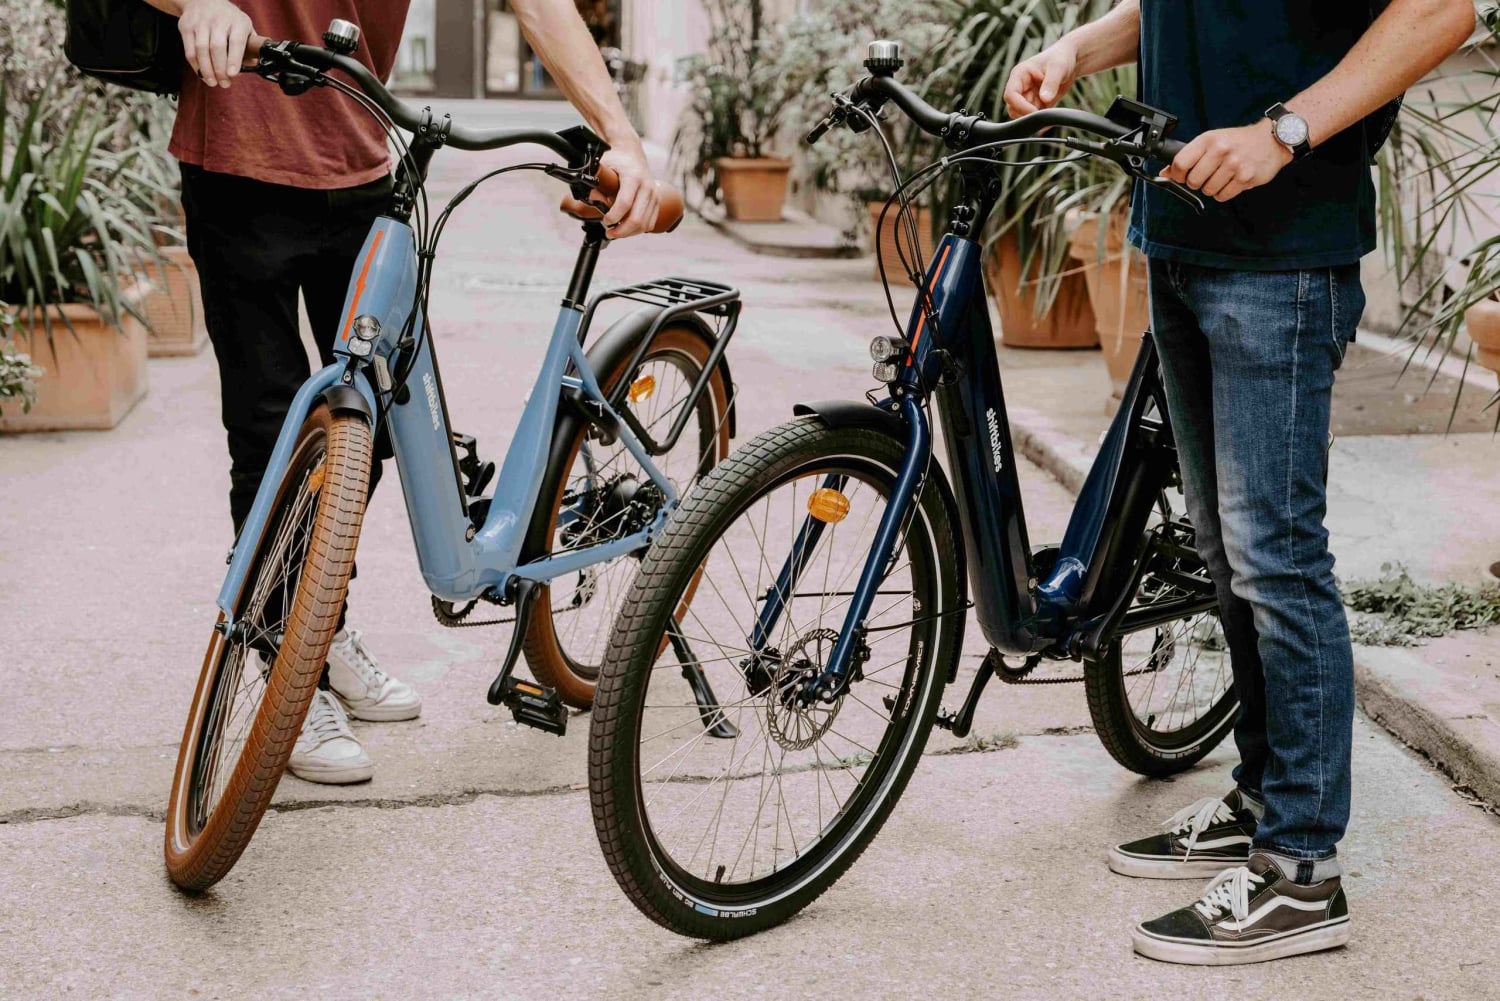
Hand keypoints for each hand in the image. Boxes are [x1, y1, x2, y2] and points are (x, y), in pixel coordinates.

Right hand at [178, 0, 254, 88]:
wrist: (203, 0)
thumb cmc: (229, 19)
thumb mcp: (244, 27)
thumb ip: (250, 46)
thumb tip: (253, 66)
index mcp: (237, 21)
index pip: (236, 41)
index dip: (234, 59)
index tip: (233, 74)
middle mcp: (218, 20)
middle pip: (216, 47)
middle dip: (219, 69)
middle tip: (224, 83)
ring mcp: (200, 22)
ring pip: (201, 49)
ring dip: (206, 69)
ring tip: (212, 82)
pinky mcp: (186, 26)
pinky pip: (189, 50)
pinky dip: (195, 65)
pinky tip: (202, 73)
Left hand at [597, 143, 660, 238]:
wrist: (631, 152)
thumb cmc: (616, 160)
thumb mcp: (603, 168)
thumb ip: (597, 184)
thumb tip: (591, 198)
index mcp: (633, 177)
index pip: (625, 203)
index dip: (614, 217)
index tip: (605, 221)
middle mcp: (646, 186)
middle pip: (637, 218)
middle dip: (621, 231)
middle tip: (609, 232)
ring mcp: (654, 194)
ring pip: (644, 224)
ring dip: (629, 232)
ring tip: (616, 232)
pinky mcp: (657, 200)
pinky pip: (650, 222)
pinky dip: (638, 229)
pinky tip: (627, 228)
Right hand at [1003, 41, 1076, 116]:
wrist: (1071, 60)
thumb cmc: (1061, 57)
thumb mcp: (1058, 67)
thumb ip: (1051, 83)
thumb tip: (1044, 99)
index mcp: (1019, 75)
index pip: (1010, 95)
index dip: (1021, 106)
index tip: (1036, 112)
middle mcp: (1020, 87)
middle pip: (1013, 108)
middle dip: (1027, 114)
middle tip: (1044, 114)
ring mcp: (1027, 96)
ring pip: (1022, 115)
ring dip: (1035, 117)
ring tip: (1051, 111)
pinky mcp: (1036, 104)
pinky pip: (1034, 117)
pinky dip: (1042, 121)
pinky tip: (1052, 116)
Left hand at [1160, 122, 1293, 202]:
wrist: (1271, 140)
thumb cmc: (1238, 141)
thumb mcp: (1212, 140)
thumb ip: (1189, 155)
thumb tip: (1165, 173)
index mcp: (1208, 140)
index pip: (1180, 163)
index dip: (1177, 175)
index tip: (1180, 177)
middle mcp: (1220, 151)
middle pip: (1193, 181)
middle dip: (1196, 182)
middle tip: (1206, 176)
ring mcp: (1233, 165)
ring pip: (1208, 190)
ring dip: (1212, 188)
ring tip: (1222, 176)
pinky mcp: (1245, 178)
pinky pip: (1223, 196)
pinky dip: (1224, 192)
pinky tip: (1231, 181)